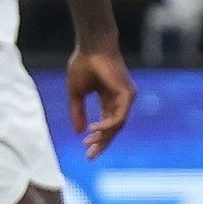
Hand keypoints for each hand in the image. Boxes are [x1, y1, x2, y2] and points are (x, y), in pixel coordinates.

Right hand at [65, 43, 133, 159]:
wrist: (92, 47)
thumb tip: (78, 131)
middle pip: (113, 128)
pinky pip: (118, 117)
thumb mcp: (76, 94)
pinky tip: (93, 130)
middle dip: (101, 143)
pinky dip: (107, 126)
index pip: (105, 123)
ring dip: (103, 137)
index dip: (95, 137)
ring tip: (89, 143)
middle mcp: (119, 100)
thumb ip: (77, 112)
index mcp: (108, 99)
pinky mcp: (127, 95)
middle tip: (90, 156)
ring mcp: (125, 98)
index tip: (85, 149)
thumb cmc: (83, 65)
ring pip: (117, 125)